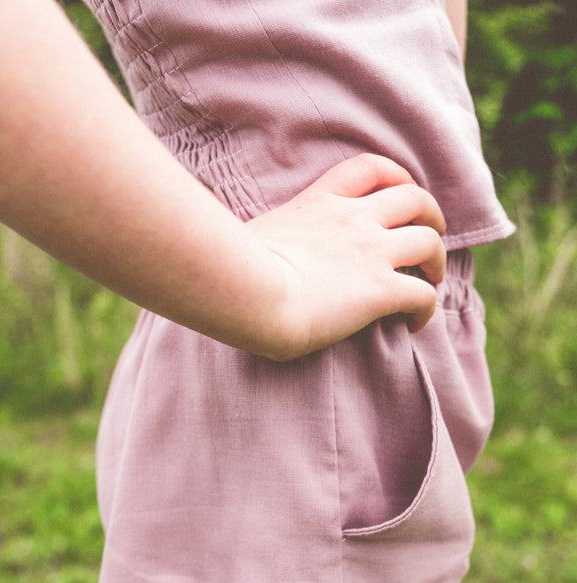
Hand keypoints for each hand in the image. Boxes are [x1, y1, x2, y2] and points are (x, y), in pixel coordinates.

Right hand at [247, 154, 446, 359]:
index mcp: (320, 202)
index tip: (402, 189)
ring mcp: (371, 253)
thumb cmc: (236, 271)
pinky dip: (427, 308)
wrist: (249, 291)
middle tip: (431, 234)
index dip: (395, 175)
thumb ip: (271, 237)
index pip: (369, 168)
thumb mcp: (254, 236)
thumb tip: (253, 255)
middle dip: (430, 214)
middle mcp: (354, 220)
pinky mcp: (380, 290)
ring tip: (432, 277)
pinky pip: (423, 295)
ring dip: (437, 260)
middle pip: (413, 198)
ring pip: (429, 242)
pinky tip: (415, 323)